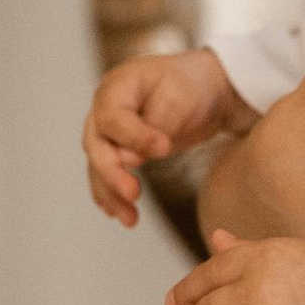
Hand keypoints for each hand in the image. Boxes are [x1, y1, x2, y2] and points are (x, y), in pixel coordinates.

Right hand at [84, 47, 250, 227]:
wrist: (208, 91)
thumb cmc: (193, 85)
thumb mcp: (179, 97)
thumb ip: (153, 126)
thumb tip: (128, 160)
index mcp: (117, 87)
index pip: (111, 117)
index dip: (133, 136)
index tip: (165, 148)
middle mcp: (105, 109)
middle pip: (97, 145)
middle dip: (113, 174)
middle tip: (134, 194)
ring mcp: (109, 131)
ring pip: (100, 166)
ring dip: (112, 193)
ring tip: (130, 219)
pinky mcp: (120, 150)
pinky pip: (108, 174)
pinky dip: (113, 195)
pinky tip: (119, 213)